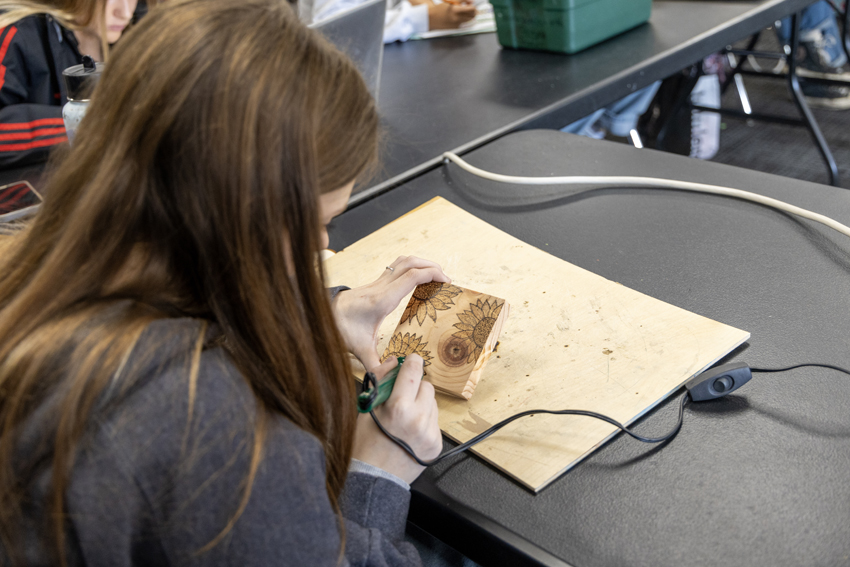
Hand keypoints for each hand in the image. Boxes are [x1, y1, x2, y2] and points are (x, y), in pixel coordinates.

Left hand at [332, 256, 449, 369]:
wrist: (322, 314)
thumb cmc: (340, 328)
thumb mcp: (359, 349)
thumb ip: (375, 364)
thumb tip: (392, 374)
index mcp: (383, 300)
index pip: (411, 276)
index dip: (432, 274)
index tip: (446, 282)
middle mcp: (382, 287)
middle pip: (411, 263)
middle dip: (432, 267)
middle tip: (446, 279)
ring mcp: (378, 282)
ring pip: (404, 261)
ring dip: (422, 263)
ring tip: (435, 275)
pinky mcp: (376, 283)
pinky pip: (397, 267)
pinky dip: (411, 266)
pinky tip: (417, 278)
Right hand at [352, 355, 441, 482]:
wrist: (374, 479)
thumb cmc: (364, 442)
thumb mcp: (367, 407)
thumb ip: (381, 379)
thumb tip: (395, 360)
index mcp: (398, 407)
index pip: (414, 370)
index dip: (412, 362)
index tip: (410, 361)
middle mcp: (418, 419)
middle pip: (426, 385)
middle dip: (415, 387)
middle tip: (401, 397)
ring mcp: (430, 433)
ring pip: (433, 402)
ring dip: (421, 404)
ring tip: (404, 418)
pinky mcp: (436, 443)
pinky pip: (434, 420)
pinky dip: (425, 420)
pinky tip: (410, 431)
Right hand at [428, 0, 475, 29]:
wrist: (430, 18)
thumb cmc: (439, 8)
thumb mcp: (451, 1)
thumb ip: (462, 0)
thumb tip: (471, 2)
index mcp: (456, 10)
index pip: (471, 9)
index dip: (474, 7)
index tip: (472, 5)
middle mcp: (457, 18)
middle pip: (472, 16)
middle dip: (473, 12)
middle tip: (472, 9)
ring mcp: (456, 24)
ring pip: (469, 20)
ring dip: (469, 16)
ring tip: (466, 12)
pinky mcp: (455, 28)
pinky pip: (463, 23)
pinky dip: (463, 20)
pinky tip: (459, 17)